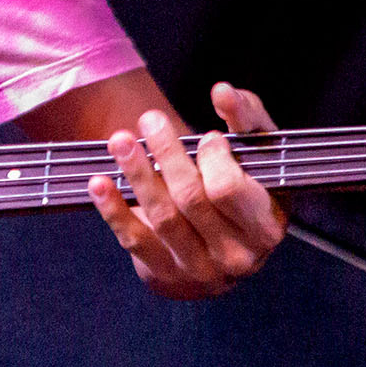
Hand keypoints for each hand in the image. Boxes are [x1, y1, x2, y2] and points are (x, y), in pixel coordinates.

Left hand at [87, 82, 286, 299]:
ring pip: (162, 217)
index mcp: (266, 225)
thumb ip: (246, 117)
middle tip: (150, 120)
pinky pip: (135, 241)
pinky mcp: (166, 274)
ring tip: (120, 141)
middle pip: (191, 199)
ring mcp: (201, 269)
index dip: (212, 158)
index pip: (229, 189)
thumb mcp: (257, 153)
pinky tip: (99, 182)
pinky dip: (114, 210)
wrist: (226, 247)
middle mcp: (237, 254)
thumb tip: (223, 92)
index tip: (207, 138)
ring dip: (137, 174)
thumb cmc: (246, 188)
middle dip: (167, 154)